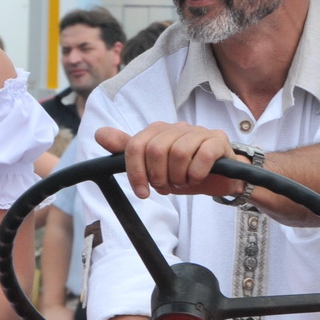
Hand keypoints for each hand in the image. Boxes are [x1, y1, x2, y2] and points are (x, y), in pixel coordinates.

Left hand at [95, 122, 244, 200]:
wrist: (219, 178)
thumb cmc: (183, 171)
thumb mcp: (152, 166)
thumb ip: (128, 150)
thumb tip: (100, 134)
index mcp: (158, 130)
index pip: (135, 146)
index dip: (135, 172)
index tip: (143, 192)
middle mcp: (177, 127)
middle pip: (156, 150)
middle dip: (159, 176)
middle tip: (168, 186)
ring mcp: (199, 132)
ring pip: (179, 153)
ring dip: (179, 177)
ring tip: (183, 182)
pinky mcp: (217, 140)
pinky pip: (202, 156)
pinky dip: (197, 173)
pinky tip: (198, 178)